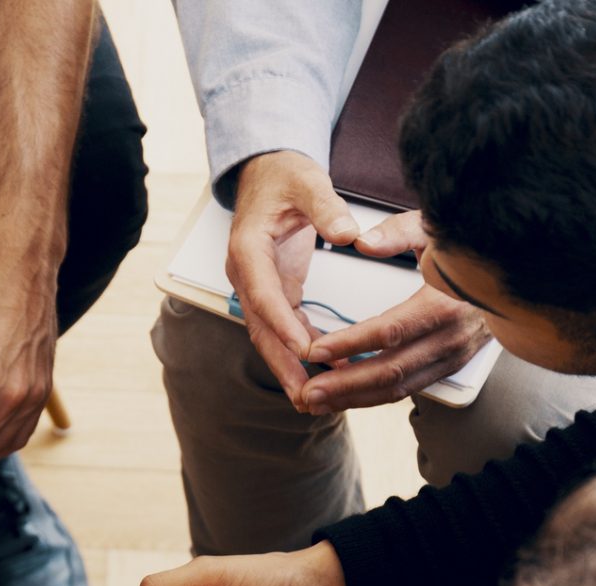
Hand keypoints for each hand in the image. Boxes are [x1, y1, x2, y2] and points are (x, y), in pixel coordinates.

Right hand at [226, 151, 357, 408]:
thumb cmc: (284, 176)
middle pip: (262, 328)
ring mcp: (257, 286)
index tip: (306, 349)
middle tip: (306, 396)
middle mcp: (246, 274)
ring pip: (270, 336)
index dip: (283, 324)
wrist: (266, 174)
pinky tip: (325, 371)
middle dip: (283, 365)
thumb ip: (327, 206)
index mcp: (248, 248)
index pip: (264, 294)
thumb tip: (349, 235)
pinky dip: (301, 351)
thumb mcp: (307, 181)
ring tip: (314, 400)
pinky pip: (284, 328)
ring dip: (290, 368)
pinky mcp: (274, 291)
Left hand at [294, 210, 490, 413]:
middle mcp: (452, 338)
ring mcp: (454, 357)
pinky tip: (347, 395)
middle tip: (308, 390)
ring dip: (356, 398)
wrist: (518, 270)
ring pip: (400, 388)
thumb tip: (361, 242)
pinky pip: (409, 388)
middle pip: (391, 371)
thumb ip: (397, 231)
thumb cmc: (471, 247)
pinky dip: (375, 395)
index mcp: (446, 303)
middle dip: (345, 385)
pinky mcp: (451, 366)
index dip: (349, 344)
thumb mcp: (436, 227)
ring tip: (318, 401)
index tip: (315, 350)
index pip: (389, 332)